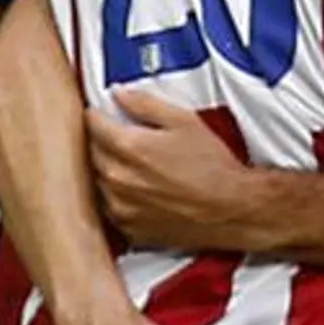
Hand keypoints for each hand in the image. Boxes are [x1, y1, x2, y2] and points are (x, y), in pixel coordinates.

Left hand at [87, 90, 254, 250]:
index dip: (97, 114)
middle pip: (91, 153)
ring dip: (109, 170)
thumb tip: (120, 95)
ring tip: (135, 165)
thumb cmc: (213, 166)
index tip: (102, 112)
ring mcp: (121, 208)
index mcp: (129, 148)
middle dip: (102, 141)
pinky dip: (118, 196)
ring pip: (98, 181)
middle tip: (122, 136)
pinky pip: (111, 207)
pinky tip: (141, 190)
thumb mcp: (185, 121)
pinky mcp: (129, 229)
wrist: (232, 208)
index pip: (92, 125)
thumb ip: (146, 105)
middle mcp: (118, 180)